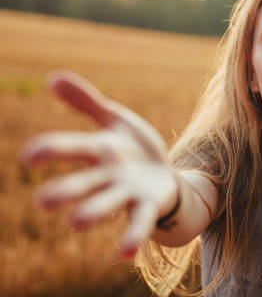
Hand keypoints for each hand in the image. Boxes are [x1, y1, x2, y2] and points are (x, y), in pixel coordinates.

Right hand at [19, 70, 176, 258]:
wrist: (163, 173)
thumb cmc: (132, 147)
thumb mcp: (114, 119)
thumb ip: (86, 102)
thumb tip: (53, 77)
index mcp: (99, 151)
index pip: (72, 148)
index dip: (52, 151)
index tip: (29, 156)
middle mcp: (108, 175)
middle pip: (85, 183)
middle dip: (66, 191)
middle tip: (43, 202)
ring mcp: (127, 192)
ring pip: (108, 203)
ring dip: (92, 212)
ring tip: (75, 222)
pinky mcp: (149, 204)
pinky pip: (139, 221)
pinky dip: (133, 235)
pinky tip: (125, 252)